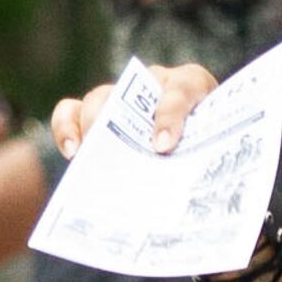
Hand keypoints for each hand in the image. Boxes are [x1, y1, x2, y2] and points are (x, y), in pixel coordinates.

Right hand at [48, 63, 217, 160]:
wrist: (208, 142)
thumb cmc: (213, 144)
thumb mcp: (215, 146)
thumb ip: (207, 156)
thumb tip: (201, 200)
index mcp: (193, 84)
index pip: (181, 90)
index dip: (169, 116)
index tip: (163, 146)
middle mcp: (154, 82)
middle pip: (129, 92)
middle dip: (121, 120)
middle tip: (119, 152)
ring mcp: (123, 94)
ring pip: (98, 98)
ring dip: (90, 125)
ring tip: (87, 155)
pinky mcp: (98, 109)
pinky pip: (72, 109)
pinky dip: (66, 127)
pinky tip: (73, 153)